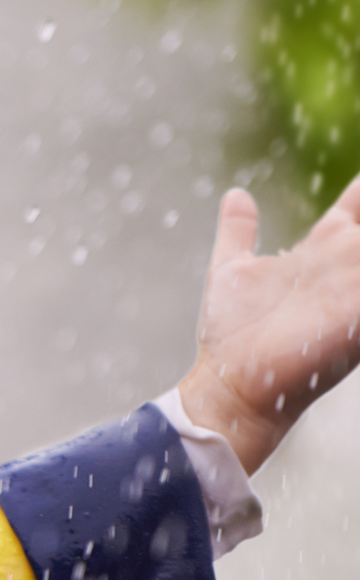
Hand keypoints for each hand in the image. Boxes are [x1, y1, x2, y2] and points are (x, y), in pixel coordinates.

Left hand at [178, 182, 359, 474]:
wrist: (234, 384)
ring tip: (359, 239)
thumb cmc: (232, 332)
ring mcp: (356, 289)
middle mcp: (346, 264)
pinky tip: (358, 266)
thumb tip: (237, 194)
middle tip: (359, 218)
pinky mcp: (358, 318)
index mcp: (323, 248)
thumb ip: (239, 231)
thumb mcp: (233, 270)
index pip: (359, 202)